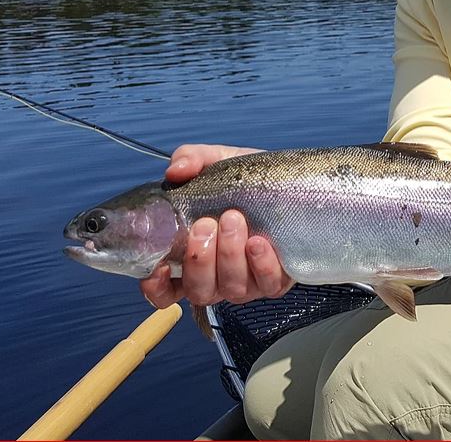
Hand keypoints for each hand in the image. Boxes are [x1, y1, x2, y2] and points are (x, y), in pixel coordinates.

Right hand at [139, 144, 295, 307]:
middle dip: (199, 259)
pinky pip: (267, 285)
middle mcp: (217, 277)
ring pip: (231, 289)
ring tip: (234, 219)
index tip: (158, 266)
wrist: (295, 182)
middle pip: (198, 290)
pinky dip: (261, 264)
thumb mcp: (218, 162)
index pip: (164, 290)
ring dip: (229, 255)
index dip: (155, 286)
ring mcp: (247, 282)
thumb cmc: (248, 179)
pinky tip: (259, 242)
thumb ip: (192, 160)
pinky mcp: (276, 281)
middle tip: (206, 223)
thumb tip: (175, 171)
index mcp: (193, 256)